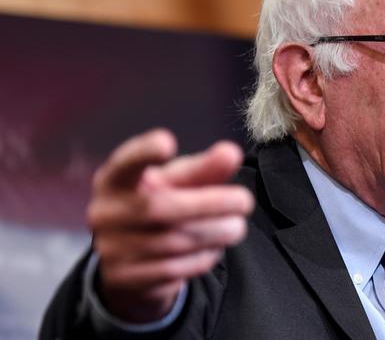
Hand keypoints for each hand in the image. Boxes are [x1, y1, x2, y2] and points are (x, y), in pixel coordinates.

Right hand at [87, 129, 253, 322]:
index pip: (124, 163)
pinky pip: (172, 269)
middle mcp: (105, 212)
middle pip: (158, 207)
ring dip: (213, 233)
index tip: (167, 141)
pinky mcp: (125, 278)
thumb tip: (230, 153)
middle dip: (208, 204)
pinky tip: (216, 247)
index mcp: (115, 180)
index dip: (143, 152)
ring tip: (237, 226)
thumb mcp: (176, 183)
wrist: (130, 257)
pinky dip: (201, 257)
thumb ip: (203, 169)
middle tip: (245, 201)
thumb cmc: (159, 203)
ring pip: (170, 242)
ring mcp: (111, 248)